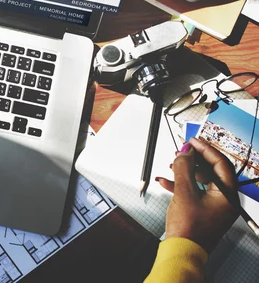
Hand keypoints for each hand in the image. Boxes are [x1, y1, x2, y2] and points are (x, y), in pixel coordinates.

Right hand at [156, 137, 238, 251]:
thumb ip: (184, 168)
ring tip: (172, 164)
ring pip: (202, 180)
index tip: (192, 141)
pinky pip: (194, 191)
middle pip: (211, 171)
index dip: (206, 149)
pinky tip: (166, 181)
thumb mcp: (184, 193)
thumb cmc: (189, 229)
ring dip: (186, 171)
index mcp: (227, 196)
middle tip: (182, 150)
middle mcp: (224, 200)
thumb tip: (185, 152)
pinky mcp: (203, 211)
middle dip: (194, 159)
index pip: (221, 164)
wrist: (182, 252)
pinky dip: (181, 184)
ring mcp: (214, 207)